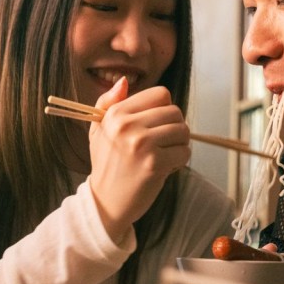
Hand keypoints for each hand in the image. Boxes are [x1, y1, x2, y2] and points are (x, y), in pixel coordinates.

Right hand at [87, 77, 190, 241]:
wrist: (105, 203)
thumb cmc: (107, 164)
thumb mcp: (99, 129)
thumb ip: (108, 102)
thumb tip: (123, 81)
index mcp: (115, 113)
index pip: (161, 94)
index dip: (164, 110)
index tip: (155, 125)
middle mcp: (127, 125)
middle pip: (175, 112)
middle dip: (174, 128)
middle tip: (162, 144)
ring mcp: (141, 144)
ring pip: (183, 131)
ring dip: (179, 145)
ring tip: (163, 155)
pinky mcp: (154, 164)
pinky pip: (184, 152)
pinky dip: (180, 161)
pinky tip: (164, 168)